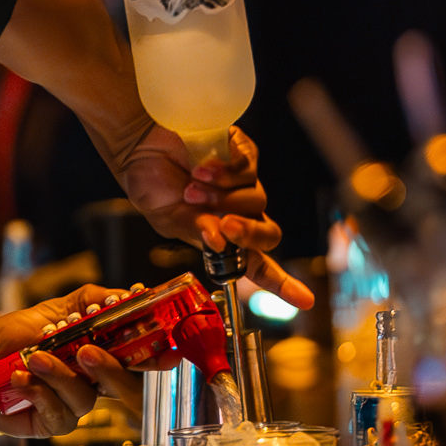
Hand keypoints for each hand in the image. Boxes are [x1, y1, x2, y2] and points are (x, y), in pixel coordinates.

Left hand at [0, 282, 155, 437]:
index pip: (135, 358)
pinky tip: (19, 379)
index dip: (155, 357)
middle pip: (122, 386)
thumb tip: (125, 293)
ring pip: (86, 399)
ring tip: (35, 359)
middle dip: (111, 368)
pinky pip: (58, 414)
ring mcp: (72, 406)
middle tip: (89, 350)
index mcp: (97, 354)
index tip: (167, 351)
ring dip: (60, 376)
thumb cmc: (10, 338)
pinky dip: (38, 392)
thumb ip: (88, 301)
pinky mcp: (51, 424)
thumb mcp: (50, 311)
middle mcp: (91, 383)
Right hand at [116, 125, 313, 307]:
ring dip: (220, 198)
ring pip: (256, 200)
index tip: (304, 300)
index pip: (257, 262)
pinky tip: (201, 168)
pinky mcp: (243, 151)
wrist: (141, 145)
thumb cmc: (152, 182)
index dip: (281, 283)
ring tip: (191, 189)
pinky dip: (224, 172)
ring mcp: (243, 182)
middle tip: (226, 224)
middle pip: (267, 233)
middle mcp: (239, 211)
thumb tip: (217, 241)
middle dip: (249, 233)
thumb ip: (193, 230)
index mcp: (222, 235)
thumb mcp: (168, 218)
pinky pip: (248, 168)